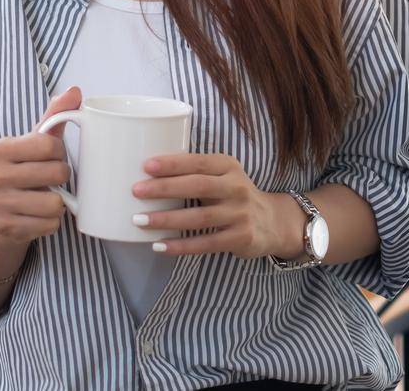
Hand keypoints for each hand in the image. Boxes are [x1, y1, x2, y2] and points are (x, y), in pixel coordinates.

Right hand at [0, 85, 81, 245]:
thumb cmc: (24, 171)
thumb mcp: (34, 142)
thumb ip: (54, 116)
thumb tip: (75, 91)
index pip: (49, 145)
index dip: (60, 152)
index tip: (52, 157)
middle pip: (56, 173)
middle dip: (62, 177)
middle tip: (52, 179)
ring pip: (55, 203)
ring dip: (59, 202)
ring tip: (48, 197)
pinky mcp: (6, 229)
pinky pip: (49, 225)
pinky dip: (52, 221)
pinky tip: (40, 215)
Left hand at [130, 152, 298, 259]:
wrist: (272, 222)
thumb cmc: (233, 195)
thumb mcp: (223, 176)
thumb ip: (196, 173)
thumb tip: (148, 174)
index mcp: (228, 166)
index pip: (199, 162)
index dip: (173, 163)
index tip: (146, 166)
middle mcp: (236, 187)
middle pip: (197, 186)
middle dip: (165, 188)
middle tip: (136, 191)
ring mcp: (240, 214)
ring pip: (199, 217)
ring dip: (167, 219)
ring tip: (140, 221)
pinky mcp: (241, 238)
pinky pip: (206, 243)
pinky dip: (181, 246)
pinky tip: (159, 246)